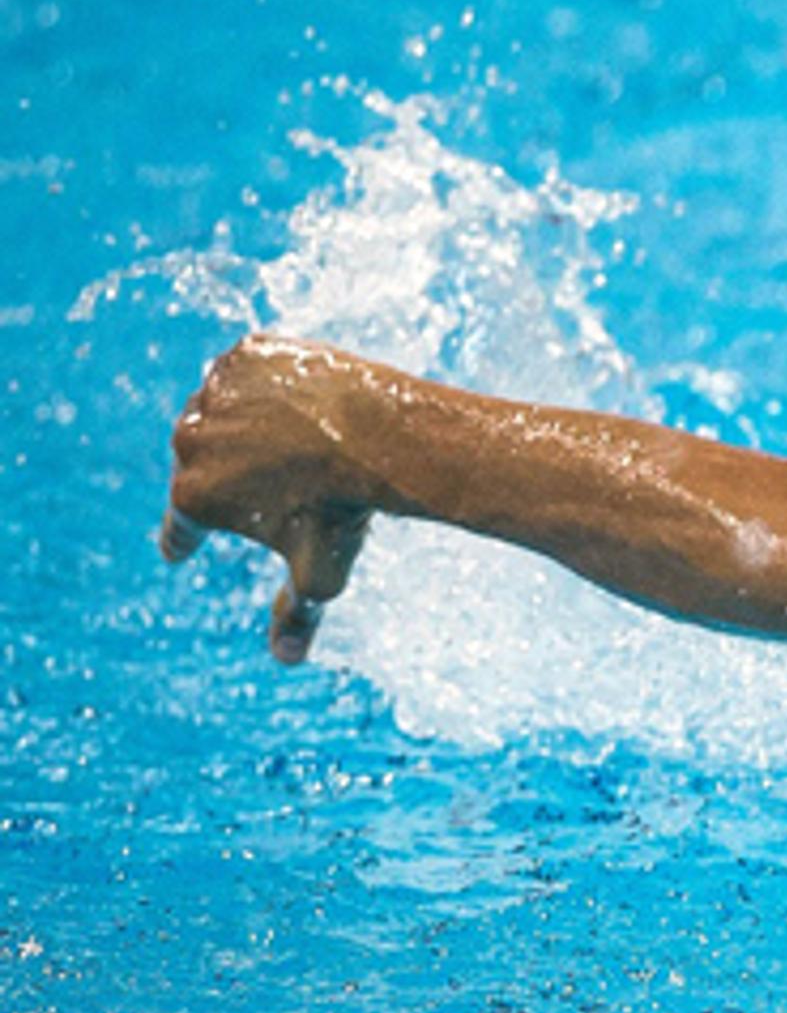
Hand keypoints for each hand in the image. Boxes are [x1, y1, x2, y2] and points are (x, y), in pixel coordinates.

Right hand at [161, 336, 395, 661]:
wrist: (380, 438)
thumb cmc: (345, 511)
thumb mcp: (320, 574)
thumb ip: (297, 615)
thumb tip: (287, 658)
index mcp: (192, 496)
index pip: (182, 525)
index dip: (183, 540)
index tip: (181, 549)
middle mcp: (190, 440)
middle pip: (202, 463)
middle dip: (226, 477)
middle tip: (260, 485)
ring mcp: (215, 393)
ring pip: (224, 413)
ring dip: (242, 426)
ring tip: (282, 441)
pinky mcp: (246, 354)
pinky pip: (250, 372)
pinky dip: (264, 384)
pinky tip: (290, 400)